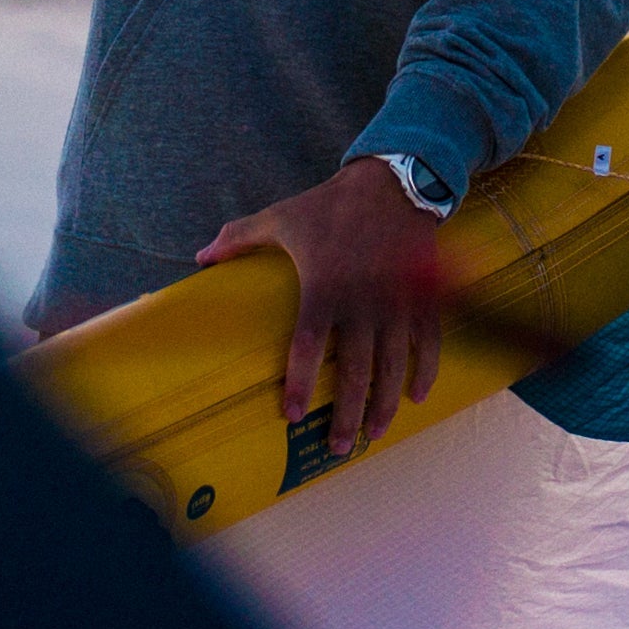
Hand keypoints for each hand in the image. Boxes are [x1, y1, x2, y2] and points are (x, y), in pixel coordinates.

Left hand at [197, 155, 445, 457]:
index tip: (292, 415)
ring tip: (374, 434)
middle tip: (339, 448)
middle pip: (356, 371)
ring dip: (384, 404)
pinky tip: (415, 397)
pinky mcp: (424, 296)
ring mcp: (397, 302)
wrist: (393, 180)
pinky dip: (425, 372)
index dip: (300, 384)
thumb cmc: (331, 204)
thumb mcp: (281, 216)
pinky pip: (428, 342)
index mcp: (324, 286)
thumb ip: (239, 237)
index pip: (308, 346)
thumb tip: (200, 258)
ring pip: (393, 366)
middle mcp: (362, 301)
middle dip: (348, 415)